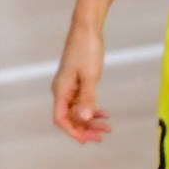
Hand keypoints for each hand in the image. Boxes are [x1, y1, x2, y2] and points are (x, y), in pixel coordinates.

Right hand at [52, 20, 108, 142]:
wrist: (87, 29)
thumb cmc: (87, 50)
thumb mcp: (90, 76)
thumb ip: (88, 98)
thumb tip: (84, 118)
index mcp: (61, 90)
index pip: (61, 119)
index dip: (73, 131)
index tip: (87, 140)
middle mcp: (62, 90)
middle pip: (69, 117)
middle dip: (85, 128)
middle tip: (103, 135)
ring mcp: (69, 86)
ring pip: (77, 110)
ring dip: (91, 120)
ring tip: (107, 127)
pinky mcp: (76, 81)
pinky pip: (81, 101)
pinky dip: (92, 109)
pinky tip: (104, 114)